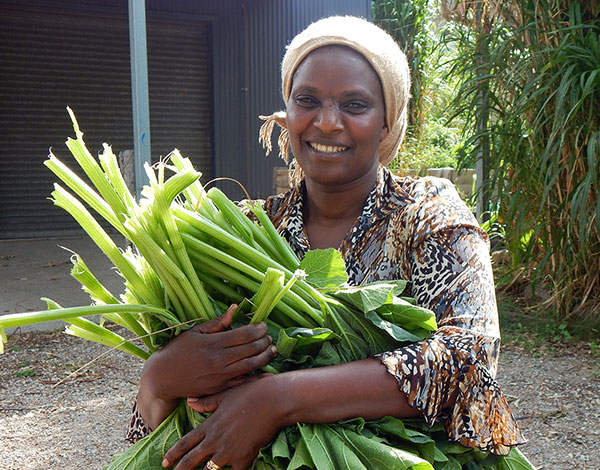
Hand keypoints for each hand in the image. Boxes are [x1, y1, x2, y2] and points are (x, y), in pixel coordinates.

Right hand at [137, 305, 276, 428]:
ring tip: (272, 349)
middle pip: (250, 349)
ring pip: (250, 366)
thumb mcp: (194, 332)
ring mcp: (219, 376)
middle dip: (264, 341)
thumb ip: (217, 323)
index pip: (243, 334)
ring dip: (264, 357)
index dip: (258, 329)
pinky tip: (265, 371)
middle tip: (269, 336)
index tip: (264, 325)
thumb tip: (235, 308)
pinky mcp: (219, 389)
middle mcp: (218, 360)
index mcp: (213, 343)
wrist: (162, 378)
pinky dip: (256, 377)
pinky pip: (242, 383)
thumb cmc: (177, 351)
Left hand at [162, 376, 282, 469]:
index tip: (165, 461)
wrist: (273, 400)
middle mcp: (215, 440)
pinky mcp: (243, 458)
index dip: (174, 453)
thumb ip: (207, 402)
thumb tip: (190, 402)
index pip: (186, 442)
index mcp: (210, 425)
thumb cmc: (251, 393)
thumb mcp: (226, 395)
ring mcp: (228, 451)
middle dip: (181, 469)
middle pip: (192, 460)